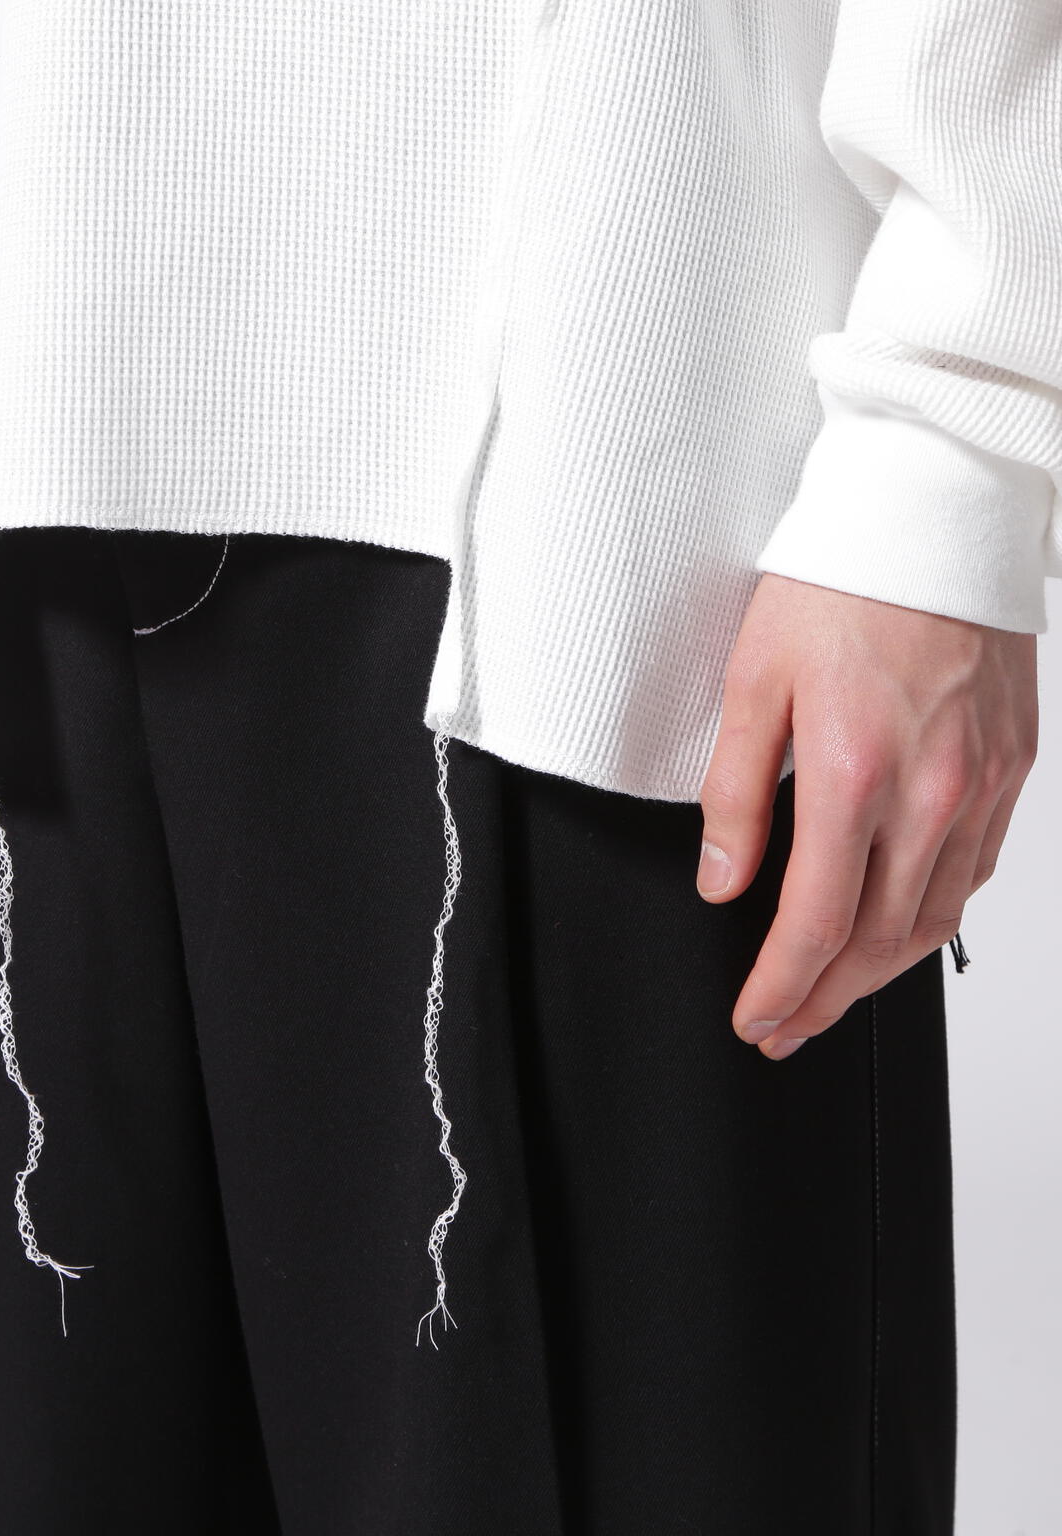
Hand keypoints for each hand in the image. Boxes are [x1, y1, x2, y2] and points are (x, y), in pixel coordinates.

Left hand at [698, 572, 1037, 1060]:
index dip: (782, 987)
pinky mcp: (1010, 766)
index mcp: (855, 773)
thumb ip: (735, 793)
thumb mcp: (753, 682)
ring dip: (881, 975)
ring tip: (834, 997)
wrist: (933, 514)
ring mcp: (981, 784)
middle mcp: (931, 792)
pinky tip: (900, 928)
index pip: (816, 922)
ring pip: (935, 918)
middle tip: (787, 1029)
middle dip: (827, 1000)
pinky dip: (933, 917)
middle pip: (880, 941)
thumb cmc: (837, 586)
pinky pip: (975, 872)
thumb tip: (724, 882)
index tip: (756, 1019)